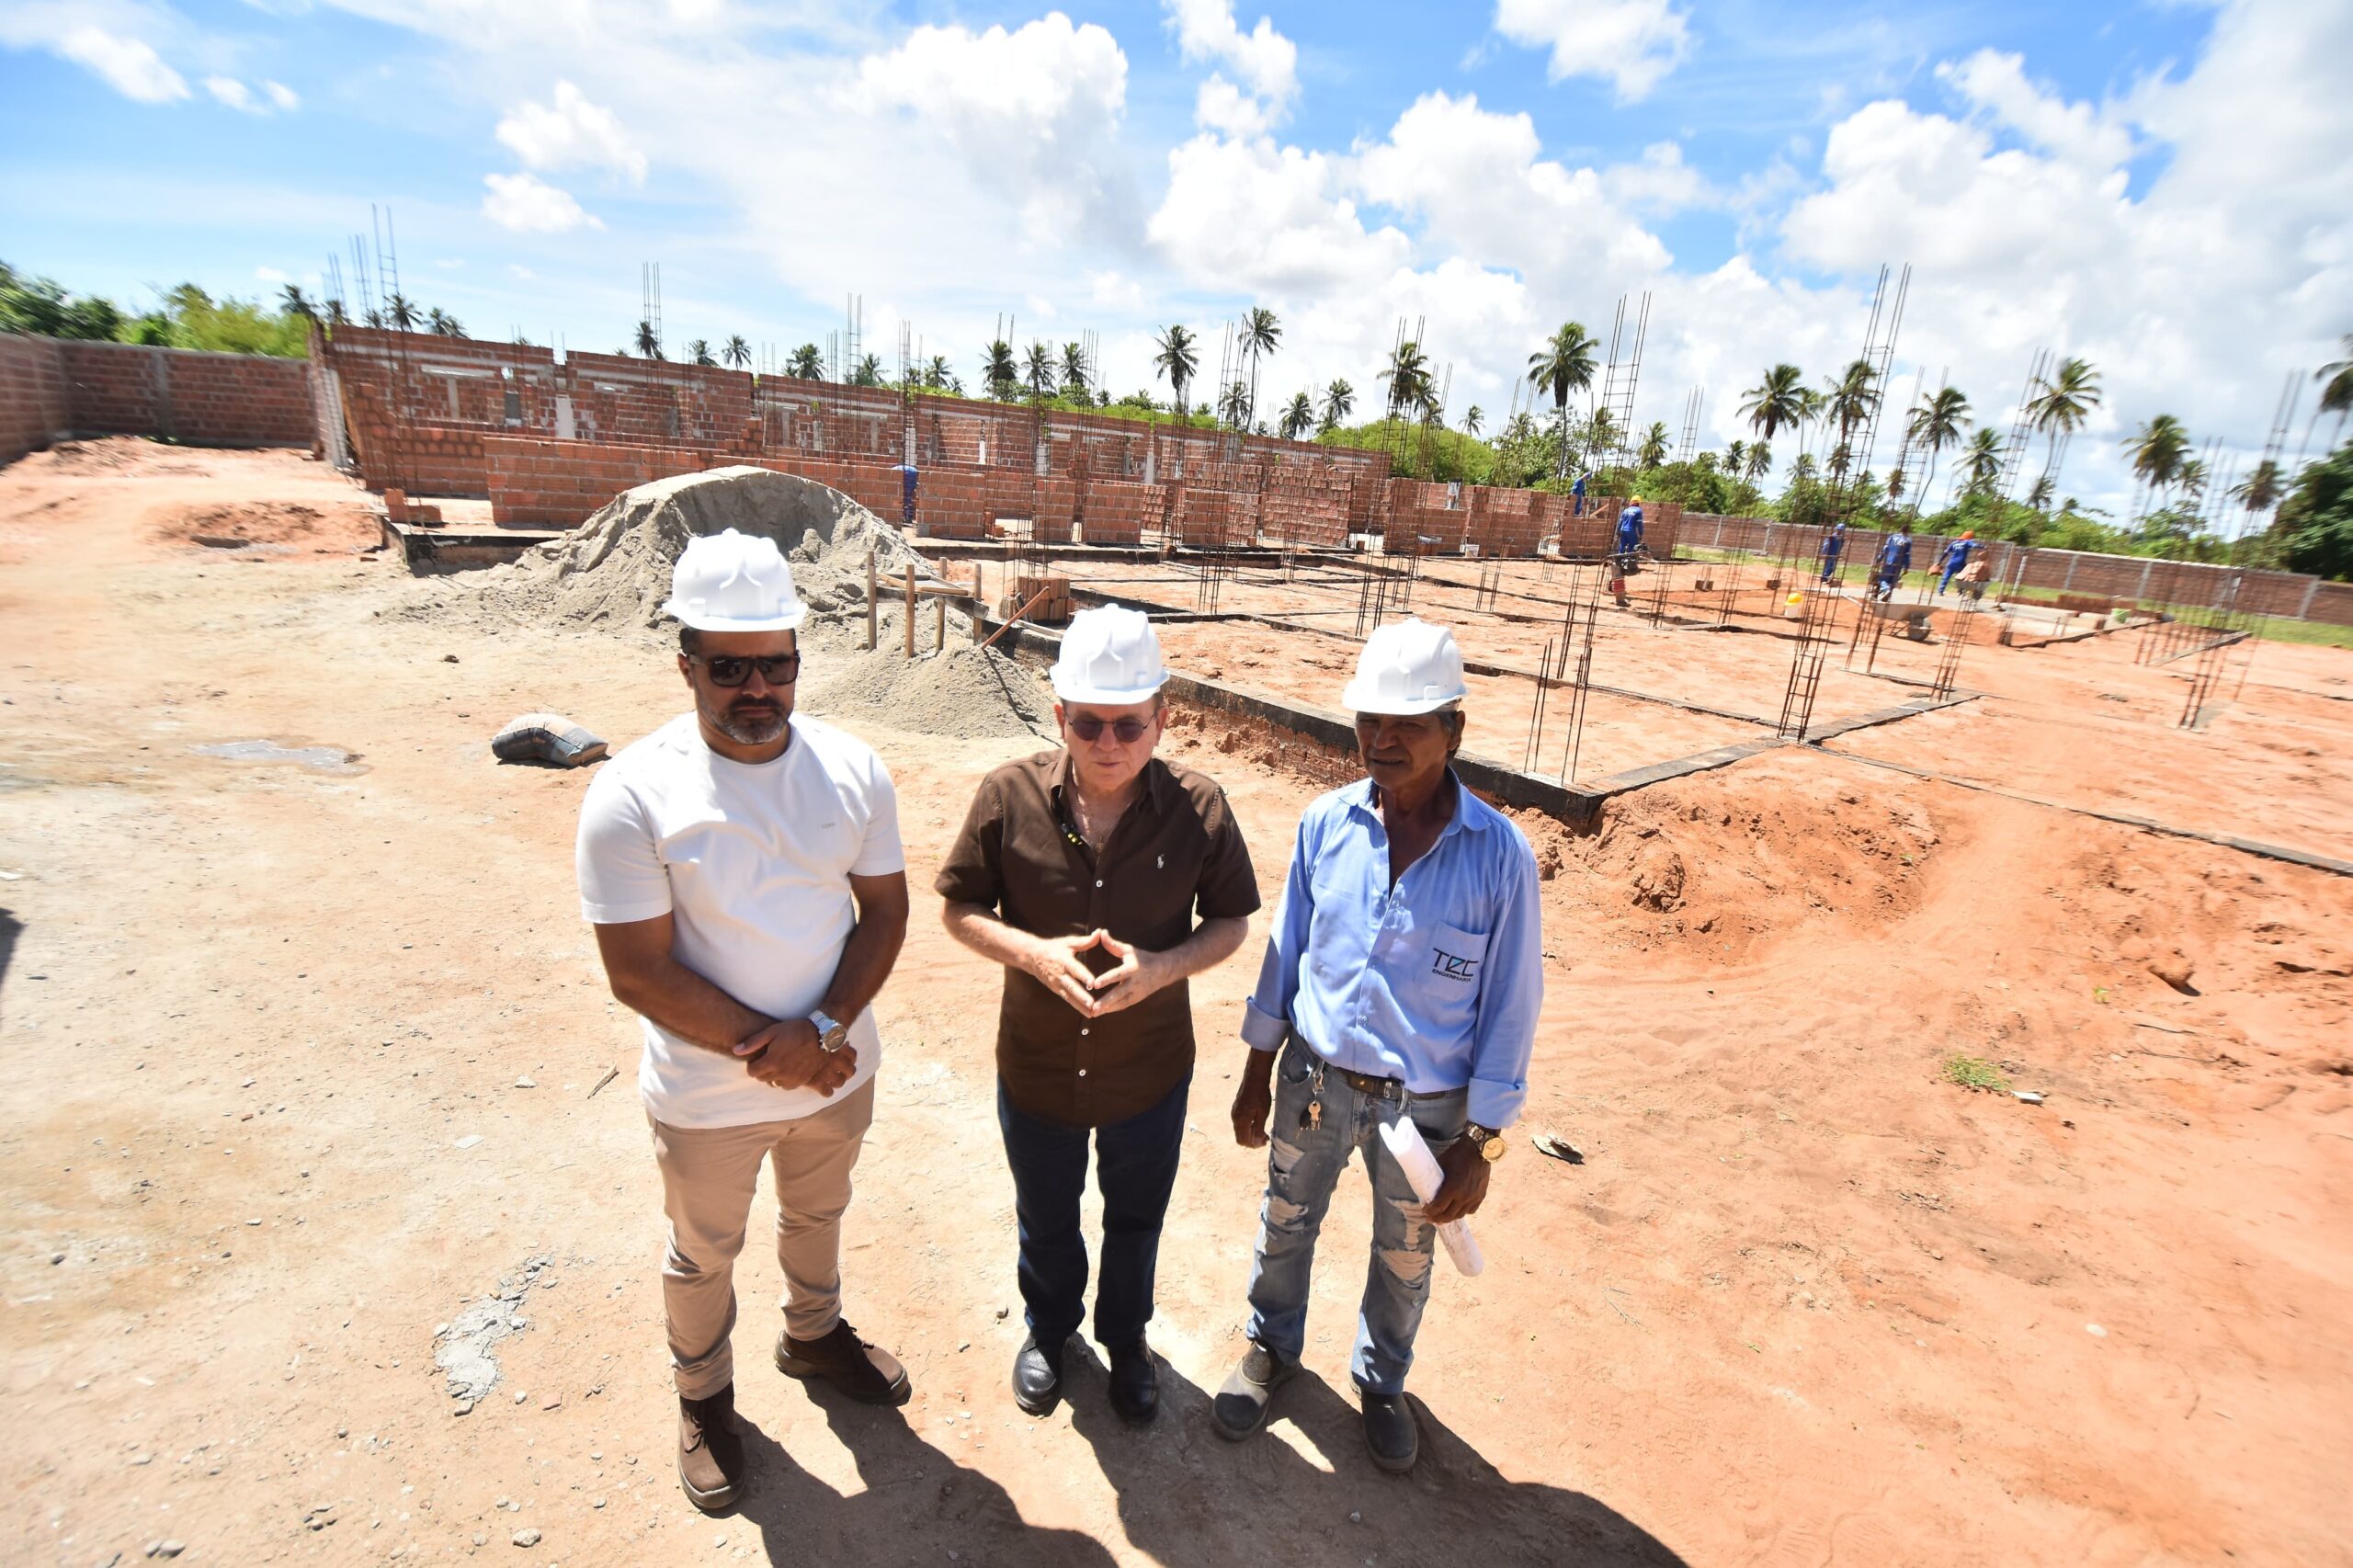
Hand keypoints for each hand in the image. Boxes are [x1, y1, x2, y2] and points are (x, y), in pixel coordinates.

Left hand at [733, 1018, 856, 1094]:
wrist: (823, 1036)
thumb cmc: (797, 1030)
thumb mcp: (773, 1031)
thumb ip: (753, 1042)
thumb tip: (735, 1051)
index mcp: (771, 1062)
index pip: (752, 1072)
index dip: (752, 1064)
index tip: (758, 1057)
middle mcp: (781, 1074)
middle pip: (762, 1079)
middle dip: (762, 1070)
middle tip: (769, 1057)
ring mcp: (793, 1079)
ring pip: (774, 1084)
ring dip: (773, 1076)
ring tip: (780, 1062)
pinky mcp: (803, 1081)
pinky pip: (787, 1086)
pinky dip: (785, 1079)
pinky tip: (789, 1068)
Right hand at [1025, 930, 1108, 1014]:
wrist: (1032, 957)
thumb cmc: (1054, 948)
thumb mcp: (1068, 942)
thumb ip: (1085, 941)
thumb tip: (1100, 932)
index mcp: (1064, 961)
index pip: (1075, 970)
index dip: (1083, 976)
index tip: (1093, 983)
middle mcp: (1060, 974)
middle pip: (1072, 987)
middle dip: (1082, 996)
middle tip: (1093, 1004)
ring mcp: (1057, 984)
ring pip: (1070, 997)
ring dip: (1081, 1006)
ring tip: (1092, 1013)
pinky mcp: (1056, 990)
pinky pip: (1067, 1000)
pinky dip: (1077, 1007)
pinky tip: (1087, 1013)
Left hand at [1087, 933, 1173, 1016]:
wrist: (1163, 971)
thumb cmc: (1143, 959)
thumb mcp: (1129, 950)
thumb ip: (1113, 944)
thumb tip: (1100, 932)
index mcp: (1132, 969)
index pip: (1118, 975)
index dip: (1107, 979)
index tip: (1095, 984)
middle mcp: (1134, 983)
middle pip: (1119, 994)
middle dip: (1106, 1001)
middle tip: (1094, 1007)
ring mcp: (1136, 993)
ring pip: (1120, 1003)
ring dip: (1107, 1009)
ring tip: (1092, 1013)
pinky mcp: (1136, 999)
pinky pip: (1123, 1006)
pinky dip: (1112, 1010)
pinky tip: (1100, 1013)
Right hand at [1230, 1053, 1275, 1148]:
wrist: (1254, 1077)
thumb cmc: (1260, 1094)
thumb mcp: (1263, 1113)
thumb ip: (1258, 1128)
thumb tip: (1257, 1141)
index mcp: (1241, 1120)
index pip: (1244, 1140)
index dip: (1254, 1145)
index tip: (1265, 1142)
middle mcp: (1235, 1118)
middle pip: (1240, 1138)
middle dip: (1252, 1142)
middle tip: (1265, 1139)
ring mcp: (1234, 1113)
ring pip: (1240, 1131)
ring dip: (1250, 1135)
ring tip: (1263, 1133)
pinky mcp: (1236, 1109)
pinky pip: (1240, 1124)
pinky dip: (1247, 1128)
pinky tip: (1257, 1124)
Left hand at [1422, 1136, 1491, 1224]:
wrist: (1479, 1149)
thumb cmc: (1457, 1154)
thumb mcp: (1442, 1164)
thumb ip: (1435, 1177)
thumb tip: (1425, 1185)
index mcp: (1452, 1188)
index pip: (1438, 1207)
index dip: (1429, 1212)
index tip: (1424, 1212)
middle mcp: (1464, 1196)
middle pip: (1448, 1215)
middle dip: (1437, 1219)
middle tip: (1430, 1219)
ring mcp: (1474, 1197)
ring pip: (1460, 1215)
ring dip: (1450, 1218)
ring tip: (1442, 1217)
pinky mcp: (1481, 1195)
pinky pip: (1471, 1210)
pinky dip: (1463, 1212)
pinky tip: (1457, 1211)